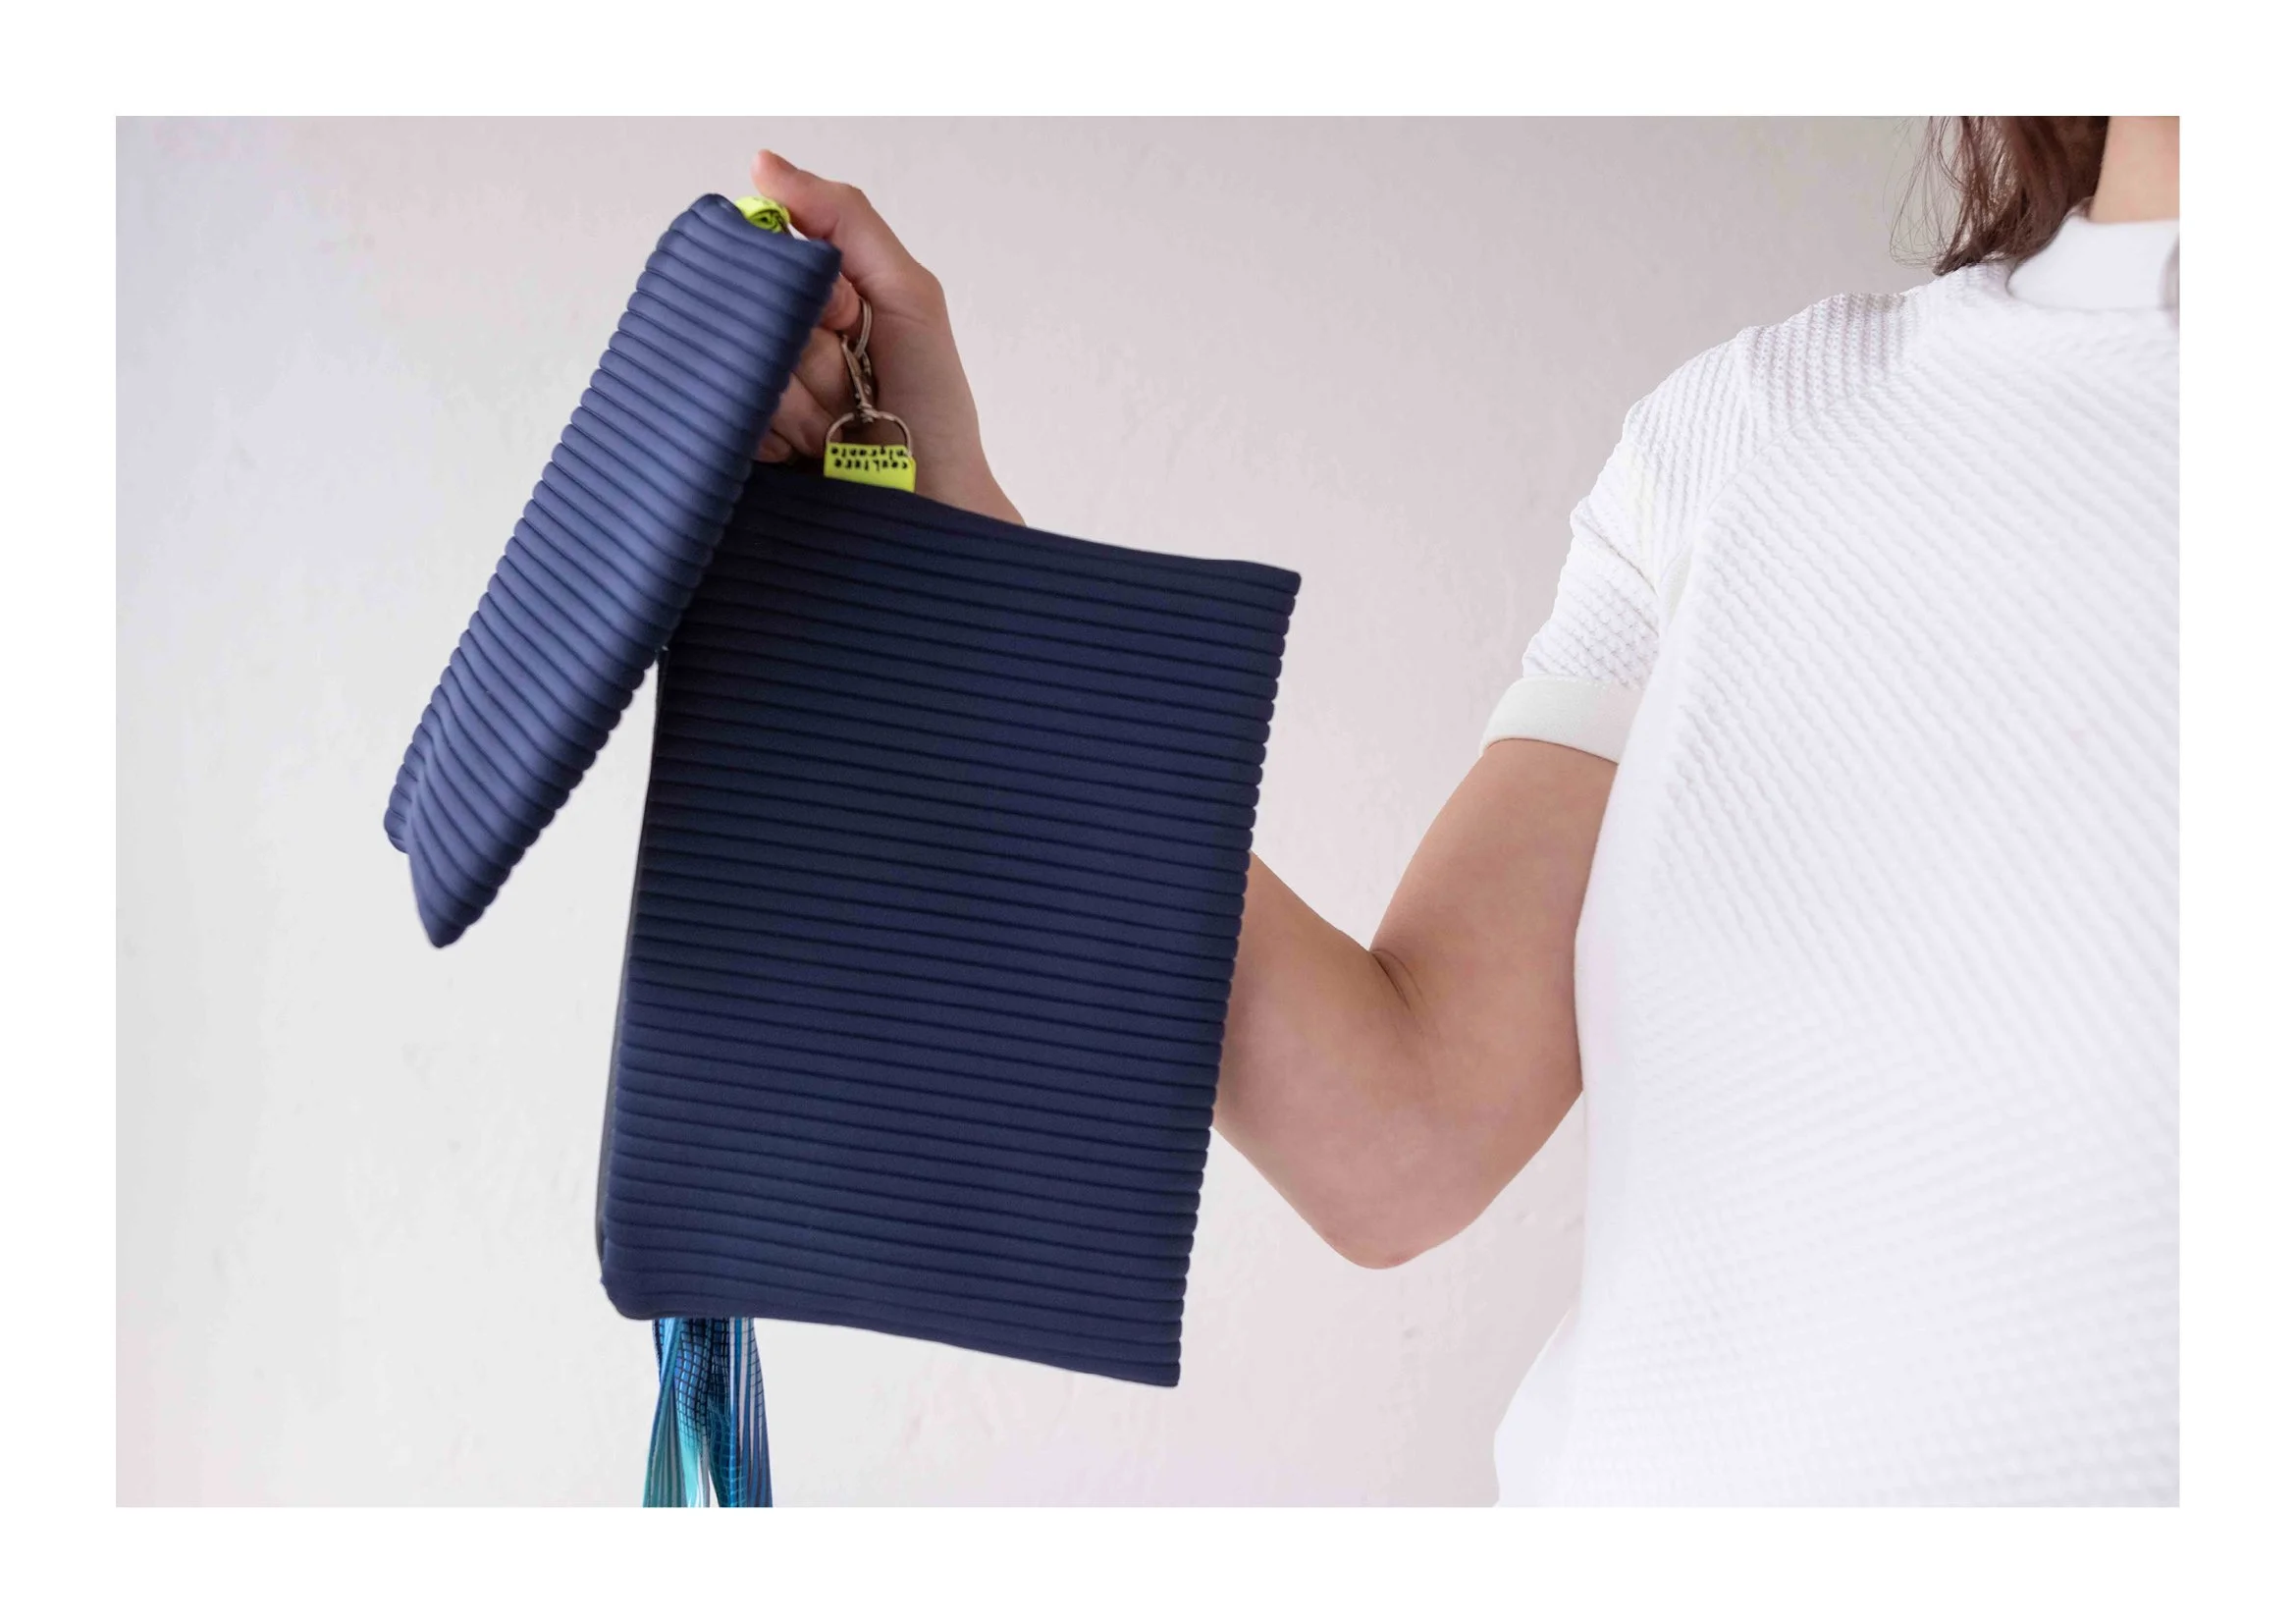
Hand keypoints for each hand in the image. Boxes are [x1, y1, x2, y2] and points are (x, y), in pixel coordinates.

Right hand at [749, 151, 1021, 525]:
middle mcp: (775, 342)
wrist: (934, 509)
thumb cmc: (932, 406)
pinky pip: (728, 417)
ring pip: (742, 366)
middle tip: (854, 379)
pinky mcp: (737, 448)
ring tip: (841, 427)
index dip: (814, 292)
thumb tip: (762, 164)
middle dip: (813, 349)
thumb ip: (843, 219)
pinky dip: (780, 432)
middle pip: (751, 311)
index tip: (850, 317)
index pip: (764, 256)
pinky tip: (814, 452)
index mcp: (810, 301)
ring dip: (803, 399)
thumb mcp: (907, 294)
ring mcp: (753, 395)